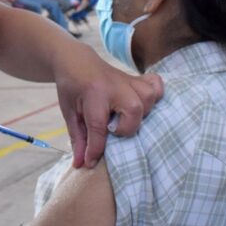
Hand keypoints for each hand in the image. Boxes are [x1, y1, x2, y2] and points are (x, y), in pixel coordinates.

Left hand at [54, 45, 162, 168]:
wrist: (76, 61)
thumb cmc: (71, 88)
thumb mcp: (69, 113)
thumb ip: (78, 138)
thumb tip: (82, 164)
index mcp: (93, 94)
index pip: (98, 128)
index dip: (95, 149)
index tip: (91, 162)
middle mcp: (114, 86)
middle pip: (133, 110)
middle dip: (125, 128)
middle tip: (112, 129)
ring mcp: (128, 80)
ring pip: (148, 98)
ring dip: (141, 113)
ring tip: (126, 118)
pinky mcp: (136, 78)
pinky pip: (156, 84)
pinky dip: (155, 94)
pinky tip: (144, 105)